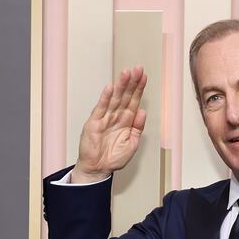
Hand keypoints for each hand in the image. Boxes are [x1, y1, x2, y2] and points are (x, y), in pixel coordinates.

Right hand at [72, 65, 147, 181]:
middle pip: (124, 96)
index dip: (138, 89)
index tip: (144, 77)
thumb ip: (138, 128)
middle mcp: (116, 117)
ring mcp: (104, 118)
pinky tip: (110, 88)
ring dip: (120, 86)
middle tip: (138, 70)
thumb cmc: (113, 158)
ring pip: (114, 99)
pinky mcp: (94, 123)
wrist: (98, 169)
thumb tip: (143, 112)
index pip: (133, 101)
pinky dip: (105, 98)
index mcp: (126, 121)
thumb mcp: (132, 144)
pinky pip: (100, 109)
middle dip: (131, 83)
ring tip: (127, 74)